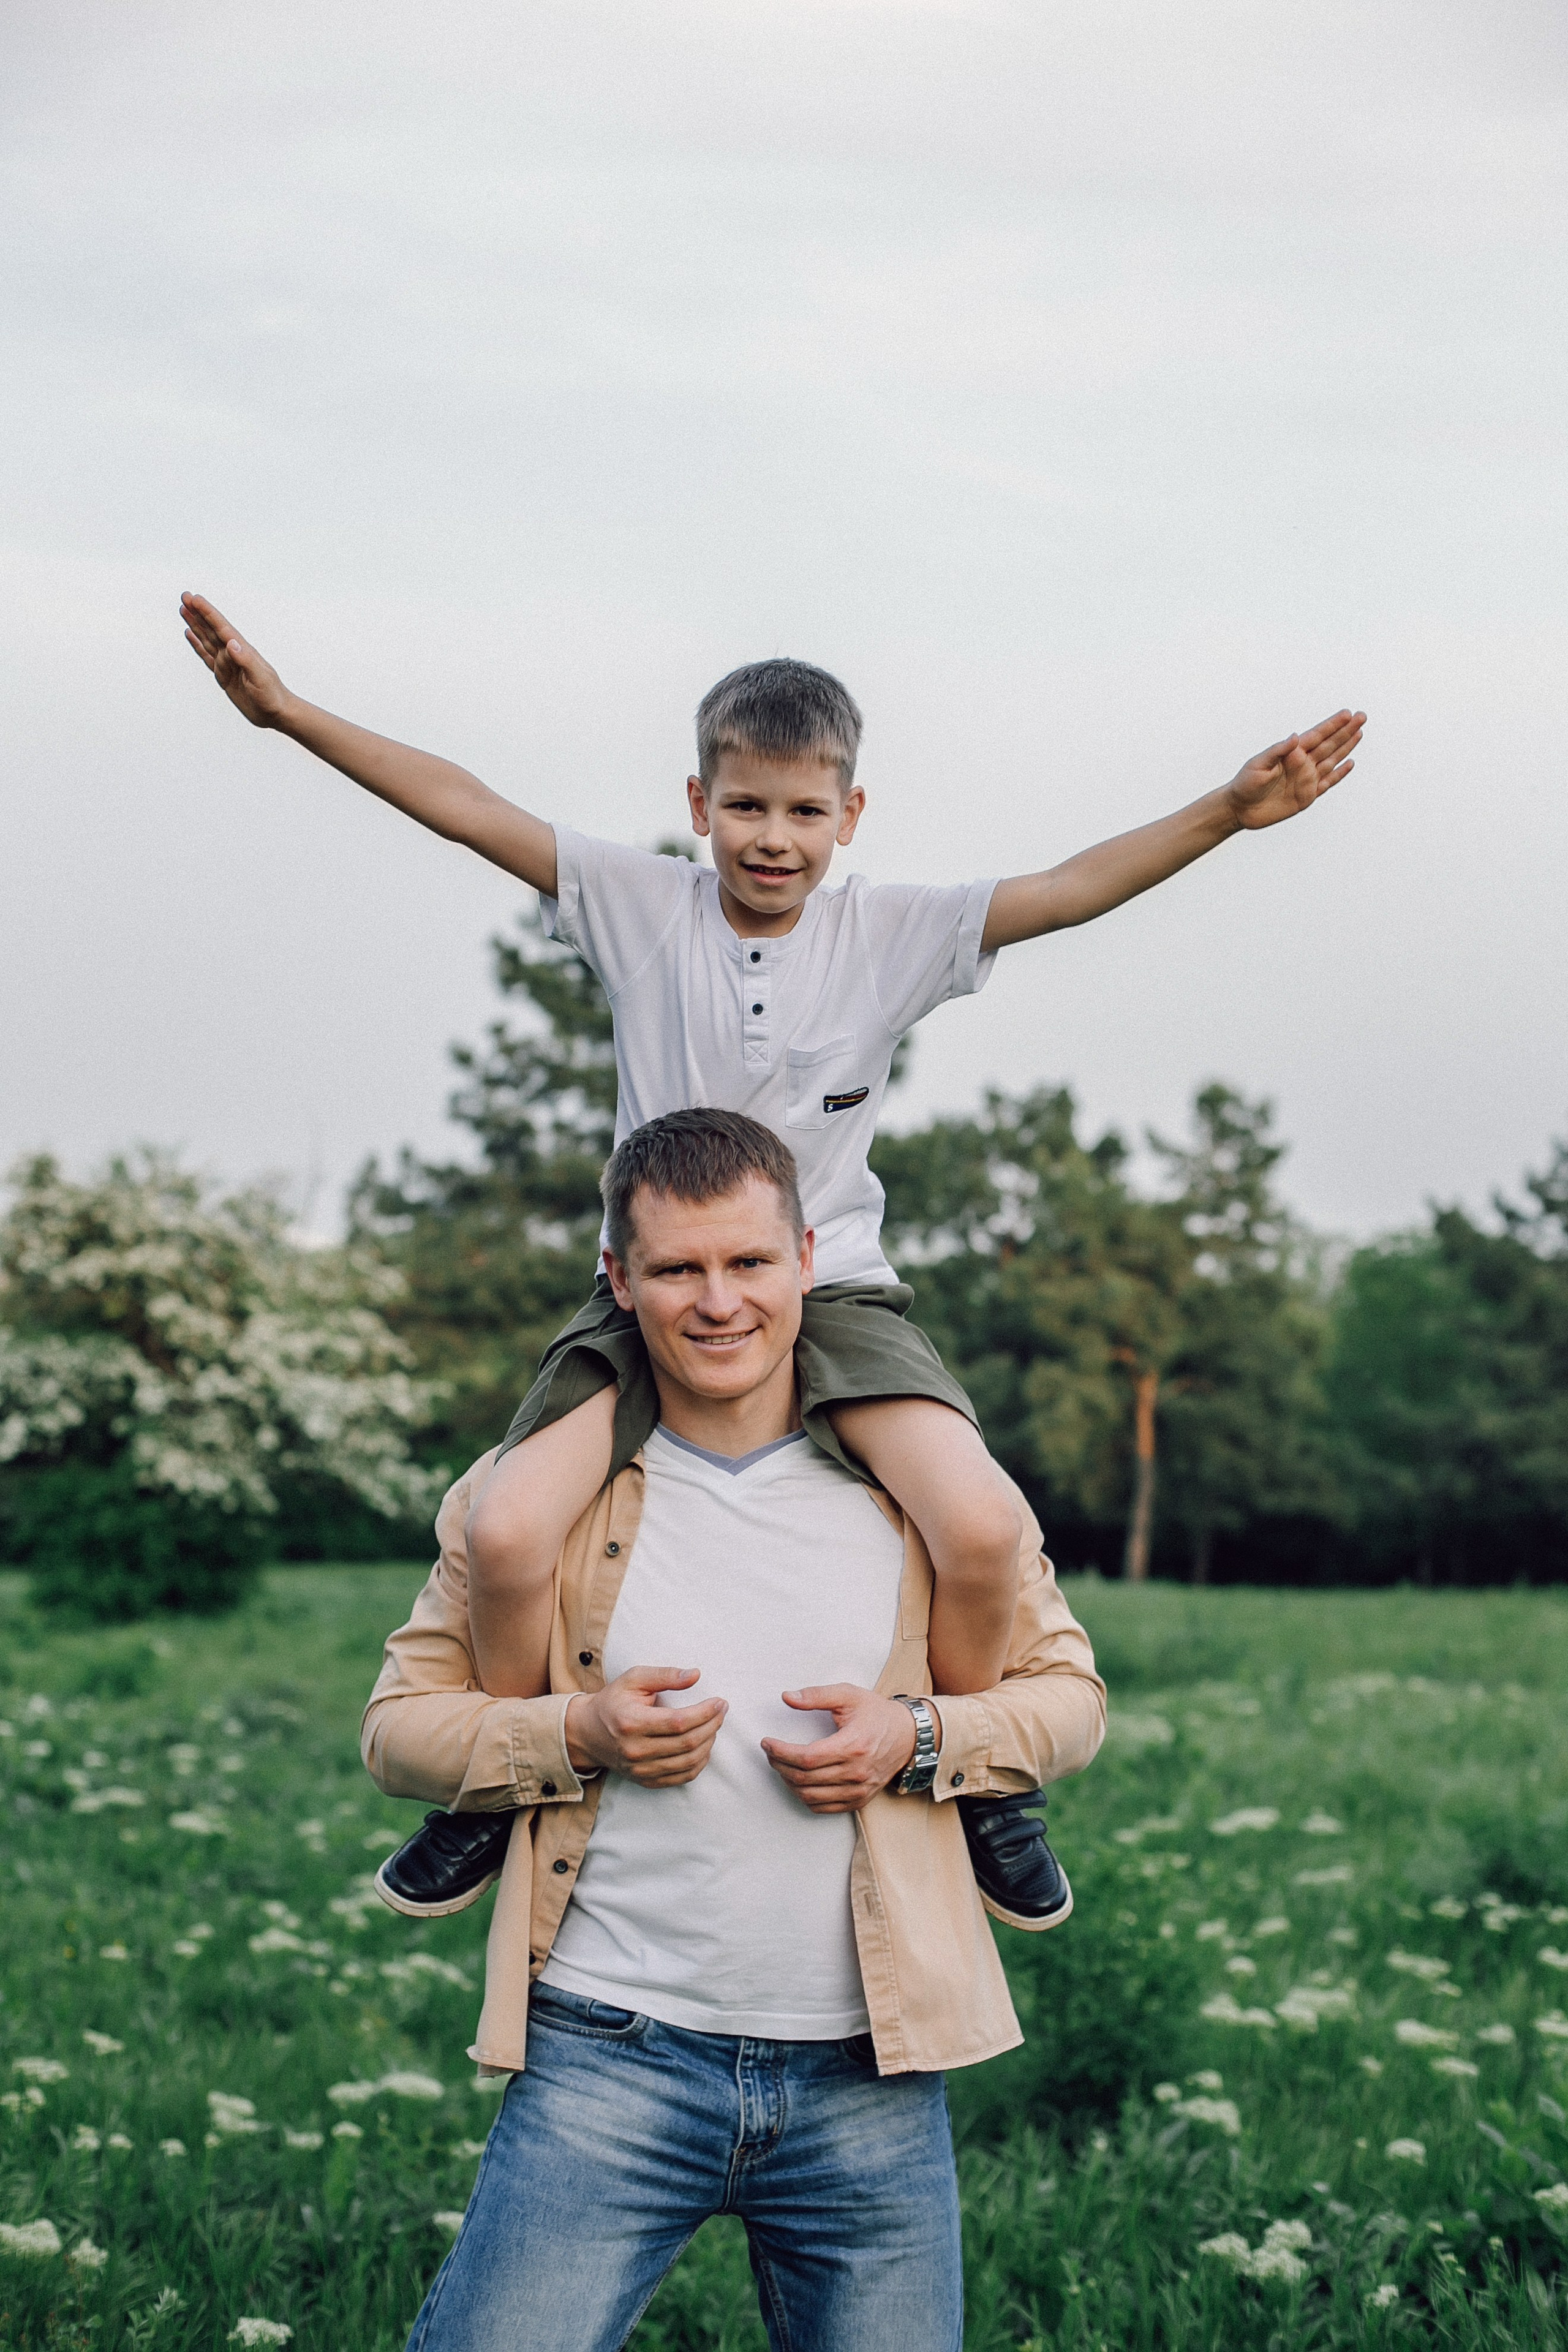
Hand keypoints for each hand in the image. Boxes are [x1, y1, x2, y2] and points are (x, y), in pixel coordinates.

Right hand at [180, 592, 292, 728]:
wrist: (277, 712)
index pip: (221, 627)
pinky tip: (191, 635)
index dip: (207, 612)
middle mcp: (233, 653)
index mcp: (242, 651)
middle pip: (211, 629)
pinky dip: (198, 645)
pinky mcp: (224, 675)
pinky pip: (207, 656)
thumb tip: (231, 643)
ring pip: (207, 639)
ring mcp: (228, 663)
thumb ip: (246, 660)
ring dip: (196, 625)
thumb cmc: (273, 696)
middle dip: (198, 613)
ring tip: (184, 610)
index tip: (194, 599)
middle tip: (185, 597)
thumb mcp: (260, 678)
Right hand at [564, 1667, 726, 1788]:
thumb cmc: (613, 1701)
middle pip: (687, 1743)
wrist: (587, 1733)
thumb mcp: (633, 1679)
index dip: (705, 1713)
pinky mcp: (645, 1780)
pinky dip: (699, 1763)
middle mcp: (635, 1751)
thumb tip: (695, 1675)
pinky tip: (704, 1746)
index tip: (720, 1702)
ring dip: (709, 1743)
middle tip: (722, 1710)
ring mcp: (640, 1769)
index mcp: (631, 1723)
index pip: (678, 1722)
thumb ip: (664, 1675)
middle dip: (712, 1725)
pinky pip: (682, 1777)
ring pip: (688, 1763)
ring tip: (714, 1725)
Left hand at [761, 1686, 925, 1814]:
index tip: (767, 1742)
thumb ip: (817, 1695)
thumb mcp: (849, 1695)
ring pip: (811, 1797)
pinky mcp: (860, 1799)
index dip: (780, 1752)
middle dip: (779, 1766)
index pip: (806, 1757)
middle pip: (804, 1778)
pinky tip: (798, 1782)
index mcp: (852, 1746)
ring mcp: (859, 1790)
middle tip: (770, 1753)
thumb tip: (787, 1697)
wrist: (908, 1735)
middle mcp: (856, 1772)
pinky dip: (805, 1798)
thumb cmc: (876, 1713)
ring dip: (789, 1783)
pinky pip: (824, 1808)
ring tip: (781, 1766)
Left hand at [1223, 708, 1364, 831]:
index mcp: (1291, 753)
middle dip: (1346, 731)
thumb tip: (1295, 737)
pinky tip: (1350, 763)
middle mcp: (1302, 763)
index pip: (1316, 735)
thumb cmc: (1245, 783)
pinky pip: (1328, 783)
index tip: (1347, 713)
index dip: (1332, 725)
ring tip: (1359, 733)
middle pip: (1329, 744)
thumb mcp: (1258, 764)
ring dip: (1346, 747)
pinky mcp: (1307, 796)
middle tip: (1361, 716)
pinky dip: (1339, 774)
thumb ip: (1278, 750)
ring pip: (1332, 760)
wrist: (1240, 809)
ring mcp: (1306, 779)